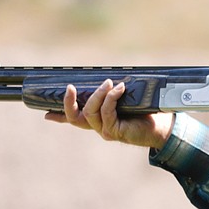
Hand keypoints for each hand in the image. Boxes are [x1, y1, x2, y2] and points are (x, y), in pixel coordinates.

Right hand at [44, 79, 172, 149]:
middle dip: (68, 103)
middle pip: (75, 118)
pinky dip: (111, 98)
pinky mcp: (115, 131)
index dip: (59, 117)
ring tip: (108, 83)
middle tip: (70, 88)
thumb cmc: (147, 111)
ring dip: (97, 95)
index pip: (75, 119)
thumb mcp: (127, 99)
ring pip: (89, 113)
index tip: (45, 114)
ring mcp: (106, 130)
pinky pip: (107, 112)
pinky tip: (119, 89)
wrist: (164, 128)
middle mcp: (99, 127)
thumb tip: (110, 77)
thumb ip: (114, 92)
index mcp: (99, 120)